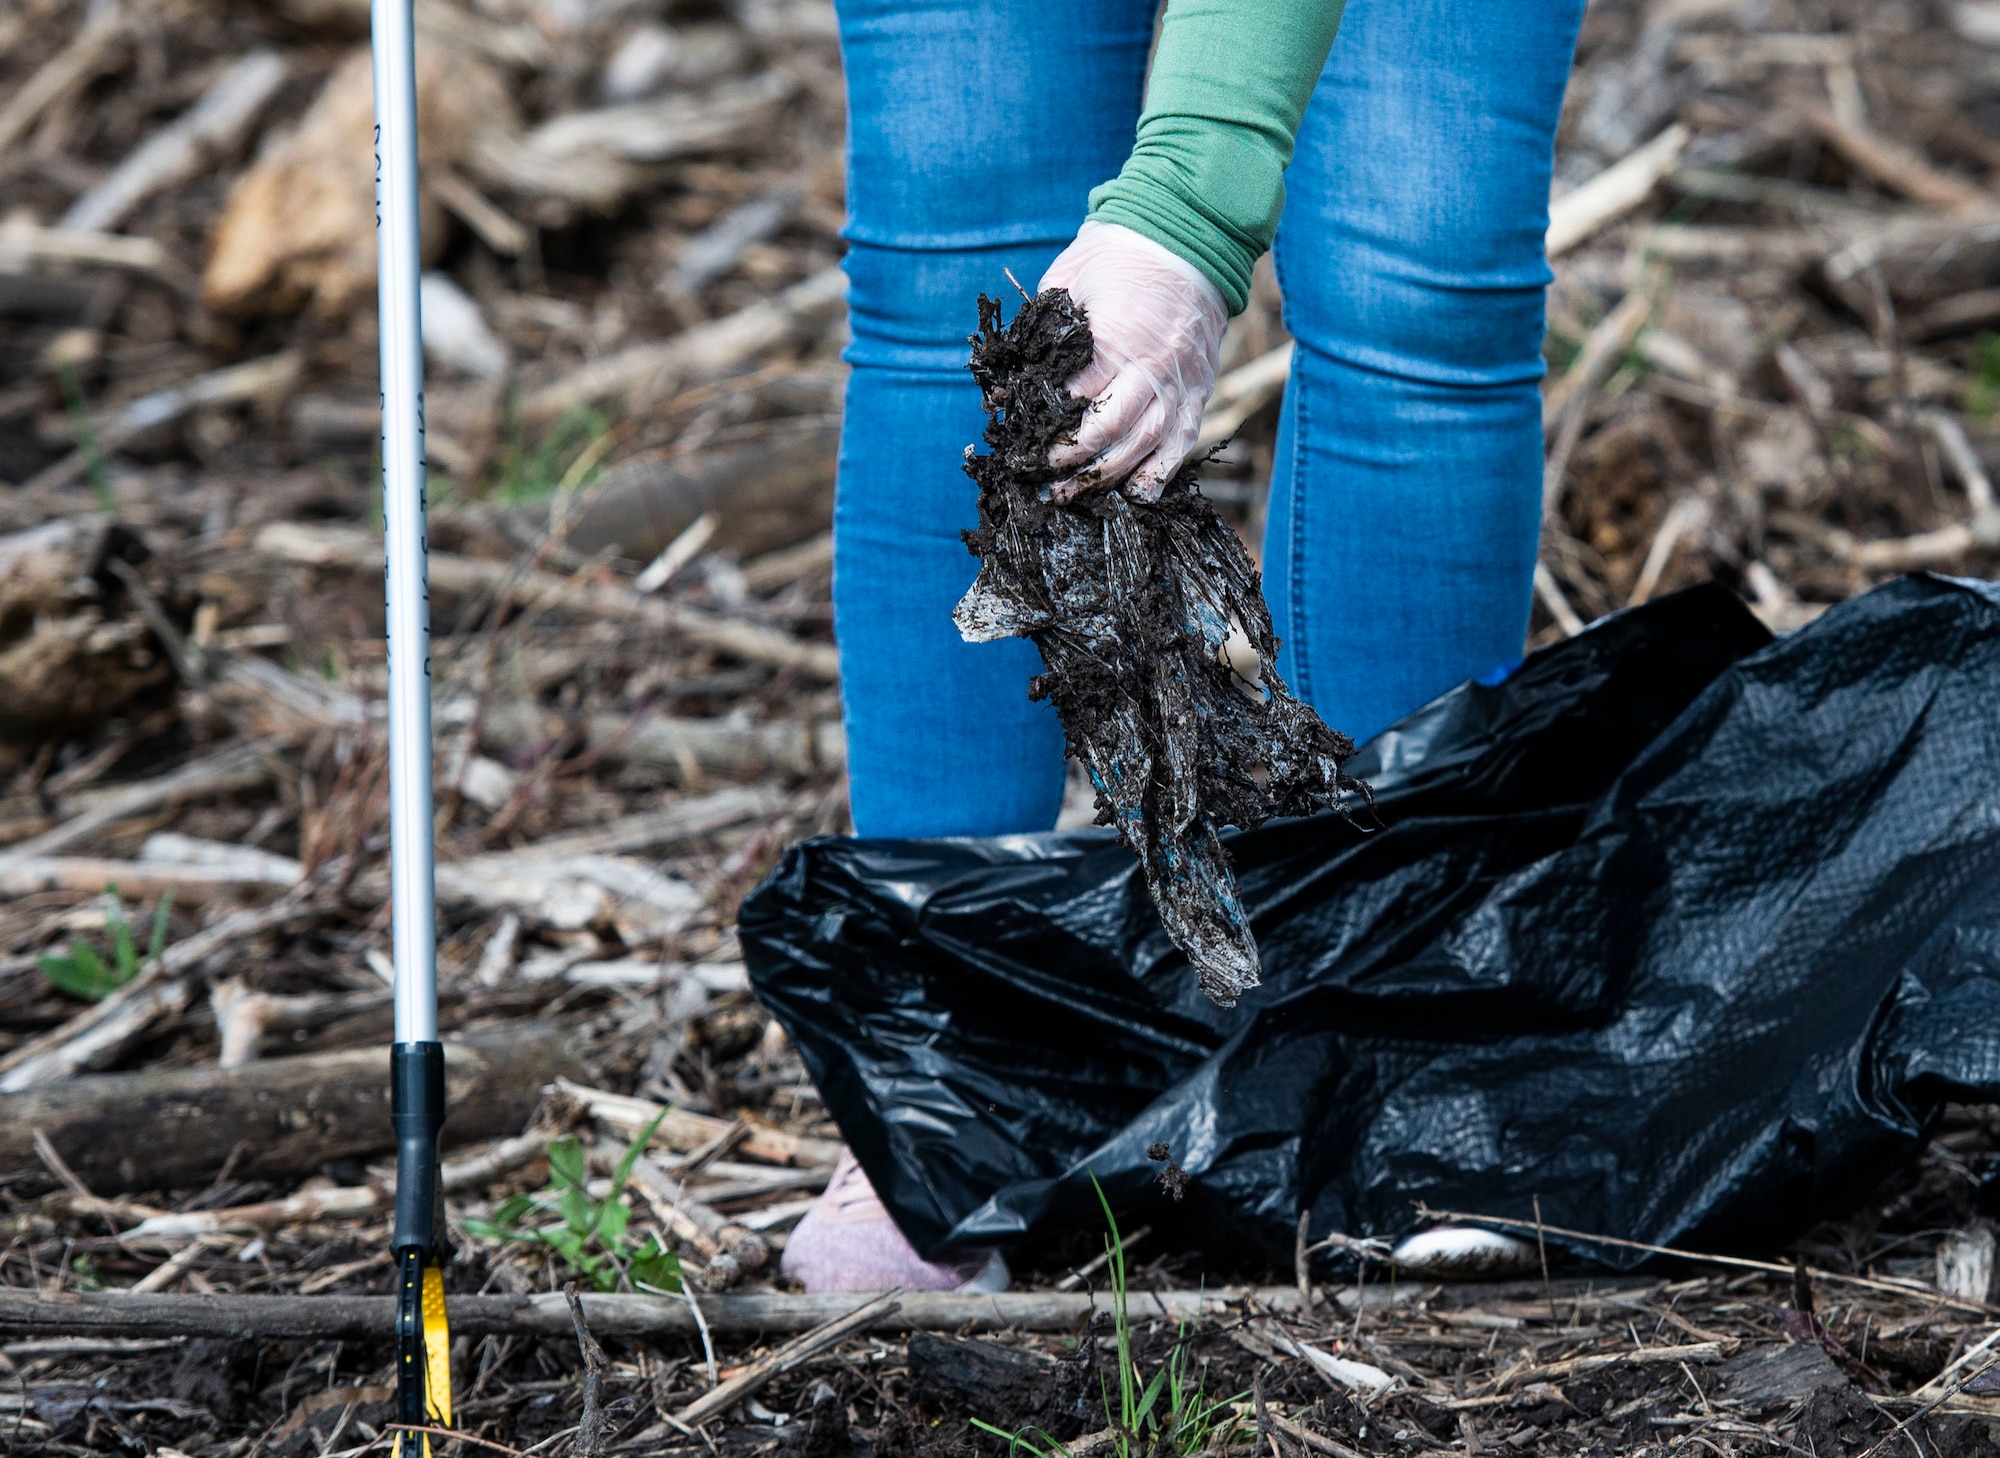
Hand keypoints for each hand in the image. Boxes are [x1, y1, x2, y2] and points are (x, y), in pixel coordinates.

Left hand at [1039, 220, 1228, 503]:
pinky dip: (1161, 471)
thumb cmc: (1115, 256)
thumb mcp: (1067, 283)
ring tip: (1076, 495)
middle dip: (1074, 461)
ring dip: (1110, 476)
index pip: (1077, 397)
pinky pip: (1182, 439)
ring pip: (1146, 443)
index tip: (1022, 442)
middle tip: (1044, 481)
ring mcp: (1180, 380)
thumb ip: (1045, 332)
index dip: (1048, 424)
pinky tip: (1137, 495)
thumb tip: (1015, 380)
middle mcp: (1152, 365)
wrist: (1186, 234)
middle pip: (1111, 430)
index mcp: (1115, 337)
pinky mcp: (1198, 388)